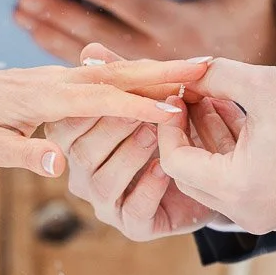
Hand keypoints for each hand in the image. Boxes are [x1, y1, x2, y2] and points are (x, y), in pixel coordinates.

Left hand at [0, 56, 209, 177]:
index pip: (100, 101)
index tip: (174, 110)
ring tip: (199, 67)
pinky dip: (138, 71)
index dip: (138, 106)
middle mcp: (57, 82)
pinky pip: (107, 73)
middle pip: (119, 74)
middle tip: (207, 67)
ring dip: (158, 67)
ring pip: (117, 69)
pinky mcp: (61, 79)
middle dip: (164, 72)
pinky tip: (162, 74)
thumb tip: (58, 165)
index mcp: (43, 100)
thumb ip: (24, 155)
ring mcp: (61, 77)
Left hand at [15, 0, 275, 65]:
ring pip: (88, 53)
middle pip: (103, 34)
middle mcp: (157, 53)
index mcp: (184, 28)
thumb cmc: (242, 10)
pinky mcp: (128, 81)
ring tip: (20, 12)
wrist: (242, 66)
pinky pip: (89, 66)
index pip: (139, 10)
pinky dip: (59, 49)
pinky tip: (33, 32)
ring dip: (51, 34)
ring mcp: (139, 72)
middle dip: (63, 16)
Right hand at [46, 44, 223, 240]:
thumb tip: (91, 48)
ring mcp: (106, 203)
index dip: (93, 104)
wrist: (207, 174)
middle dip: (114, 126)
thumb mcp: (145, 100)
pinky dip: (149, 188)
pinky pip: (133, 210)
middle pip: (83, 153)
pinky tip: (165, 168)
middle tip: (142, 105)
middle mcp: (84, 175)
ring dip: (131, 154)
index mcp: (77, 144)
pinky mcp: (133, 225)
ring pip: (103, 182)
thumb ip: (120, 79)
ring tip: (157, 133)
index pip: (68, 124)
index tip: (118, 83)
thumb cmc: (168, 131)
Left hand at [158, 59, 275, 234]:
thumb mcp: (266, 85)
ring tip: (209, 97)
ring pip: (212, 179)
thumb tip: (185, 69)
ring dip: (206, 139)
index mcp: (238, 188)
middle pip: (189, 176)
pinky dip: (229, 153)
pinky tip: (232, 114)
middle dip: (184, 133)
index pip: (176, 162)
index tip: (175, 93)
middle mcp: (245, 212)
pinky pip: (235, 184)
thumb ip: (217, 75)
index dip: (168, 125)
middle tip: (187, 95)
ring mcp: (261, 214)